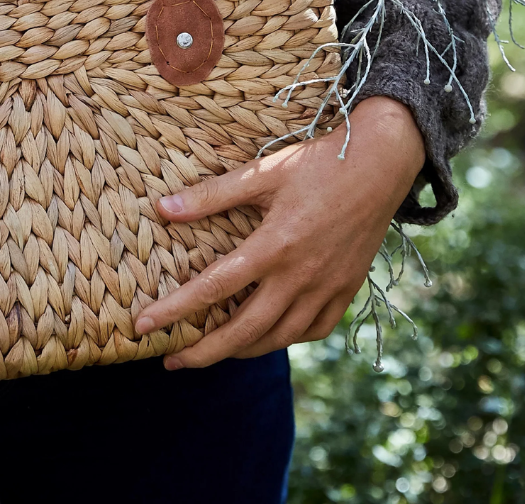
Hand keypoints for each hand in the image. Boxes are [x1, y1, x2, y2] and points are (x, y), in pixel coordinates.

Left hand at [134, 96, 424, 367]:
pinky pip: (313, 330)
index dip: (175, 310)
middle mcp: (301, 276)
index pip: (213, 288)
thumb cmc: (316, 163)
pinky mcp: (347, 289)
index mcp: (274, 246)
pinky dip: (285, 339)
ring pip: (279, 337)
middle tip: (172, 361)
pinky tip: (267, 336)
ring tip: (213, 352)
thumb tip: (161, 209)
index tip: (143, 325)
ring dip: (242, 350)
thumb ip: (211, 195)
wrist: (381, 163)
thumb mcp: (261, 173)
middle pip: (244, 330)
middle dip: (204, 351)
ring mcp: (327, 287)